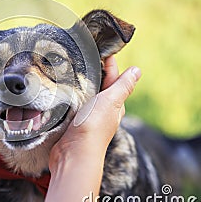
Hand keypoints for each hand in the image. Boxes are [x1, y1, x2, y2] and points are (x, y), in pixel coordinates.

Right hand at [49, 56, 140, 170]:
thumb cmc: (93, 127)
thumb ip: (123, 86)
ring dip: (80, 82)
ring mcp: (86, 115)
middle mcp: (102, 109)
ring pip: (85, 93)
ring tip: (71, 66)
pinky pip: (73, 102)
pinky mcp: (72, 120)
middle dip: (93, 70)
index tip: (101, 48)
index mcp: (114, 104)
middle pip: (99, 85)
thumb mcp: (110, 101)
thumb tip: (138, 71)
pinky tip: (63, 88)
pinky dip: (70, 93)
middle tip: (83, 53)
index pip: (114, 78)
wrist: (73, 153)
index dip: (109, 63)